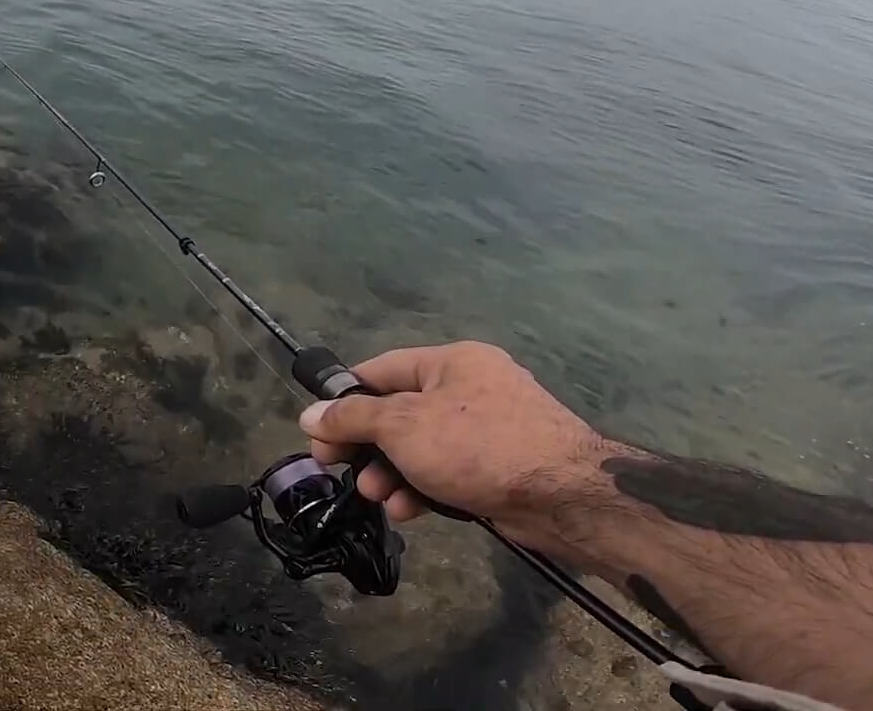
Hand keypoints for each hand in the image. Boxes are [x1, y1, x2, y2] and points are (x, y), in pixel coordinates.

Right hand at [297, 341, 621, 547]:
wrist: (562, 494)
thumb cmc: (477, 445)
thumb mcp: (403, 426)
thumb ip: (353, 417)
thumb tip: (310, 414)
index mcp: (451, 362)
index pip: (381, 370)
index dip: (344, 399)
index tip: (318, 433)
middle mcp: (470, 388)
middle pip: (399, 413)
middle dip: (367, 446)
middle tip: (340, 471)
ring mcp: (488, 430)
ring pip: (422, 448)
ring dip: (391, 473)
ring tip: (377, 497)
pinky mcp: (499, 467)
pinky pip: (447, 472)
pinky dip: (423, 487)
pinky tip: (409, 510)